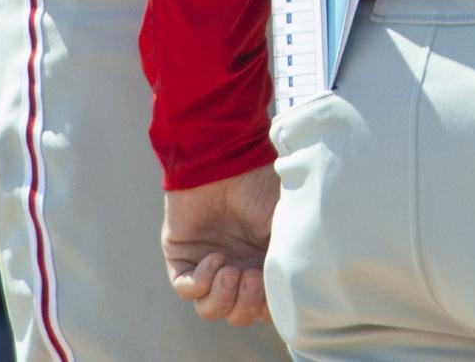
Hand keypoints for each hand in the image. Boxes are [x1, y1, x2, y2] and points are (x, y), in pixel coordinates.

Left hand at [162, 167, 279, 326]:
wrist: (226, 160)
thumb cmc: (260, 187)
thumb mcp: (286, 226)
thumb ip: (289, 261)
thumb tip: (292, 295)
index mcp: (263, 263)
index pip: (264, 308)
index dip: (268, 308)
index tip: (273, 286)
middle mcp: (237, 267)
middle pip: (239, 314)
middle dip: (247, 304)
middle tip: (251, 275)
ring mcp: (208, 265)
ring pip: (212, 309)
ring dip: (224, 297)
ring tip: (231, 269)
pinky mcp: (182, 257)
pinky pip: (188, 289)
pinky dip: (202, 281)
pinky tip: (215, 258)